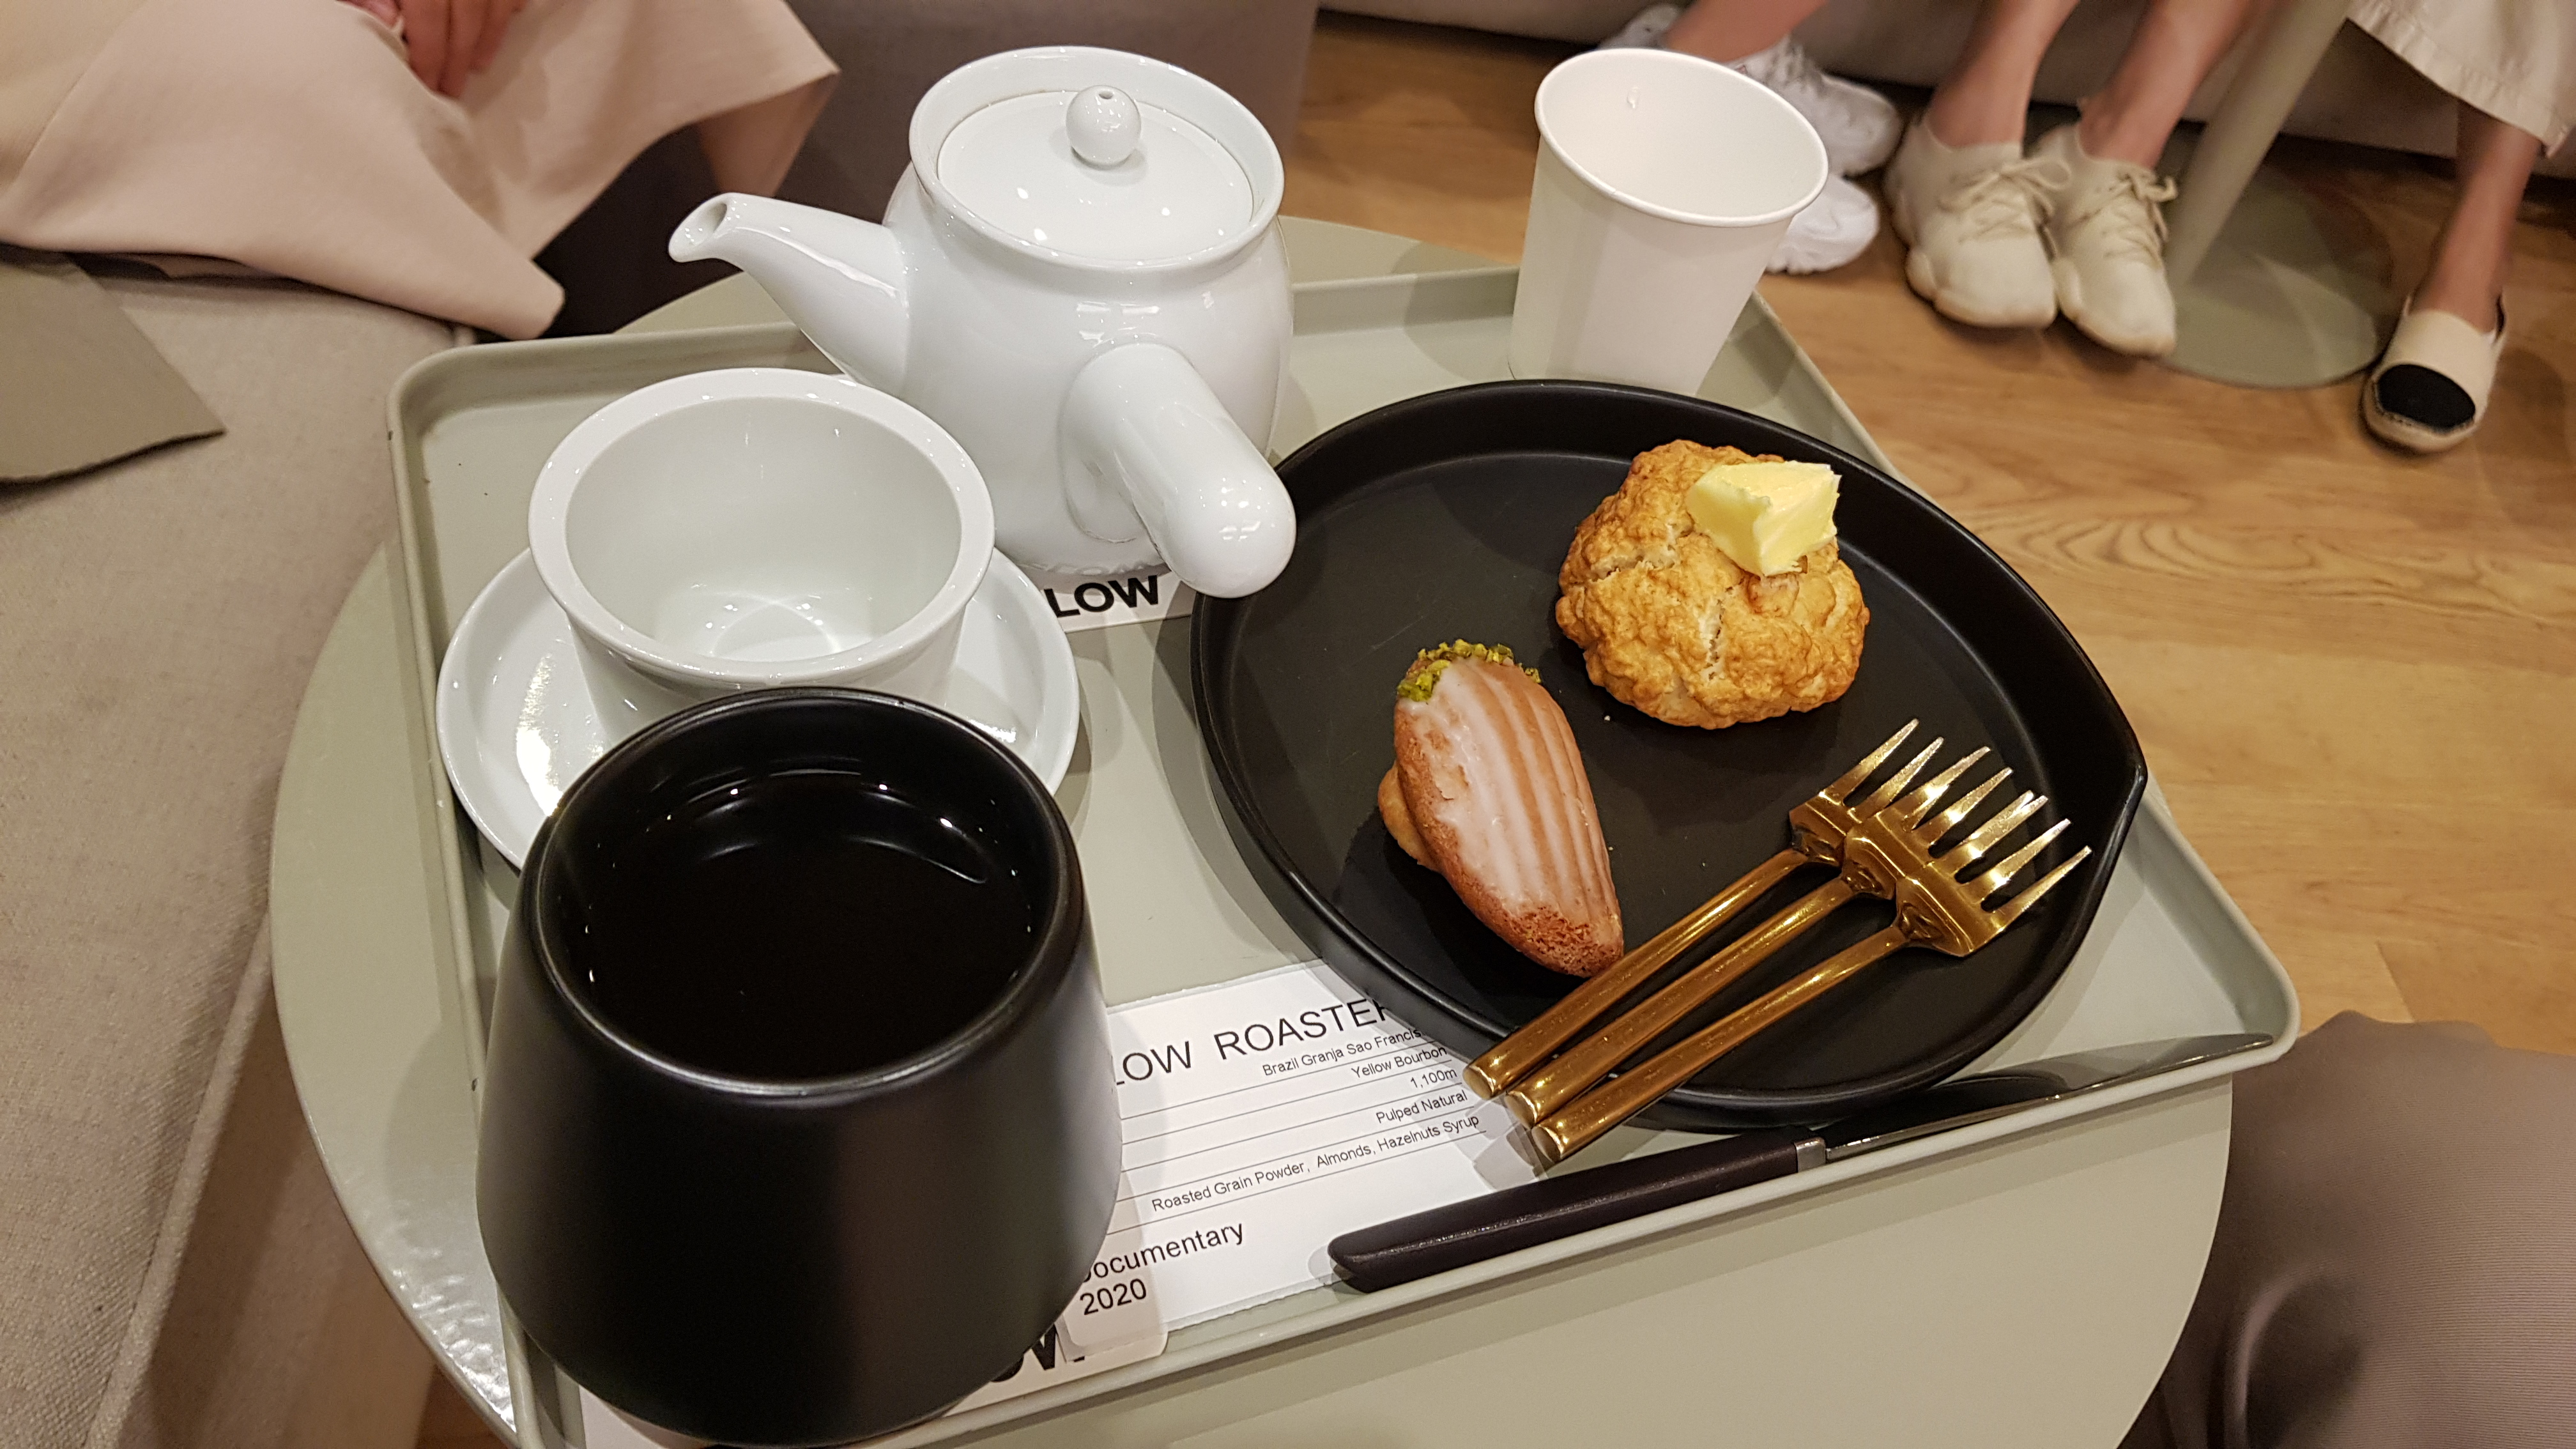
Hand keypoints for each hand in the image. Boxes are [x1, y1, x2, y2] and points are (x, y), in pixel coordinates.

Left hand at [343, 0, 526, 97]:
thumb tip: (383, 21)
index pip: (428, 13)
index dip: (429, 52)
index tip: (427, 84)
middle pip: (466, 11)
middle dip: (459, 54)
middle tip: (452, 88)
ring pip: (493, 2)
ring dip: (489, 36)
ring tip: (478, 64)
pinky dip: (511, 5)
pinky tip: (510, 17)